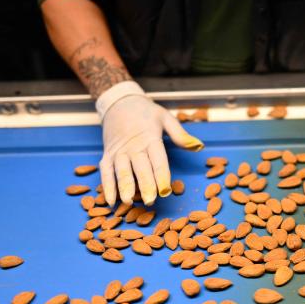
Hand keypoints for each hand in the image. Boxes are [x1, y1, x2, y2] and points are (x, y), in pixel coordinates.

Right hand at [97, 81, 203, 206]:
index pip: (157, 159)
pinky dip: (107, 186)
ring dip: (124, 187)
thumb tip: (198, 146)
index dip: (161, 175)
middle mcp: (133, 146)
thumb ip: (180, 135)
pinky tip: (111, 201)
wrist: (118, 103)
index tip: (165, 190)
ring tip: (128, 201)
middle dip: (145, 185)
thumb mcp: (165, 118)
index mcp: (150, 137)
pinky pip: (106, 172)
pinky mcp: (107, 155)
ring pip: (121, 171)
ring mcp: (118, 151)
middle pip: (139, 168)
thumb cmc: (145, 112)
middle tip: (150, 201)